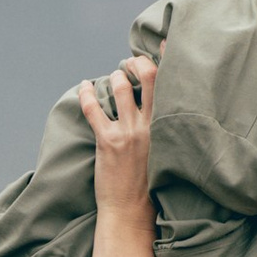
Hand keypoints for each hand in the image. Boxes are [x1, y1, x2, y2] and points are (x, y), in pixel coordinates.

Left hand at [75, 54, 156, 210]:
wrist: (132, 213)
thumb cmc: (151, 186)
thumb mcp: (167, 154)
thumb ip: (165, 131)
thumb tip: (159, 110)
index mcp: (169, 128)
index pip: (172, 85)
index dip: (168, 59)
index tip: (166, 42)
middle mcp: (152, 126)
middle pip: (149, 77)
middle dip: (138, 62)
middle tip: (130, 62)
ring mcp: (130, 132)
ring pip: (121, 87)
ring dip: (115, 76)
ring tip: (113, 76)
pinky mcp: (108, 141)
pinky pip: (93, 108)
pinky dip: (86, 93)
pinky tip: (84, 87)